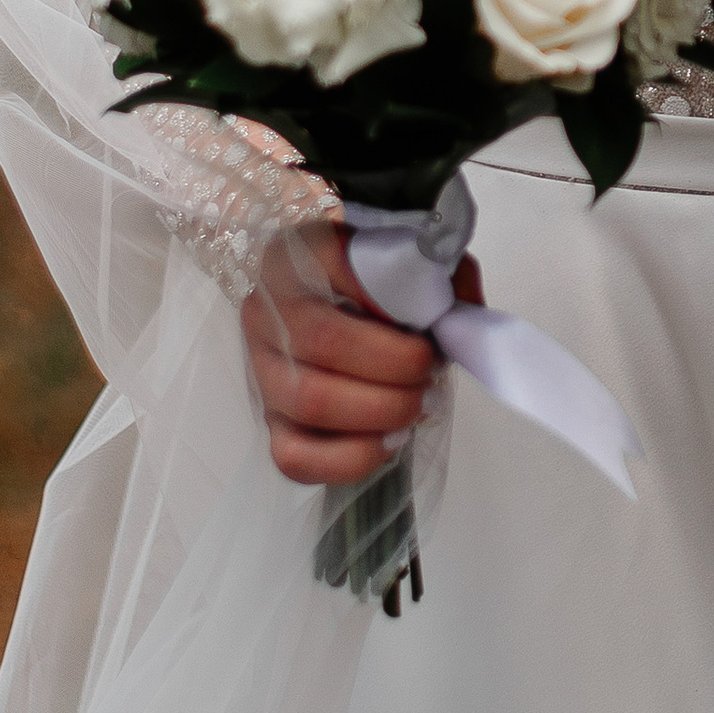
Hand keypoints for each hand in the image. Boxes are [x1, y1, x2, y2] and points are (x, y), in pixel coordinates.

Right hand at [241, 222, 483, 488]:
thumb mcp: (423, 257)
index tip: (429, 328)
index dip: (389, 302)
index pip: (336, 269)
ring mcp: (263, 370)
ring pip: (309, 402)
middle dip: (394, 368)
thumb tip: (450, 328)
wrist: (358, 309)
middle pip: (323, 343)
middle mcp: (267, 309)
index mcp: (298, 254)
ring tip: (418, 404)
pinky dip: (352, 458)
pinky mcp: (271, 422)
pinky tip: (390, 440)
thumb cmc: (391, 282)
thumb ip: (440, 279)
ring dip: (380, 412)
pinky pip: (295, 457)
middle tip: (430, 373)